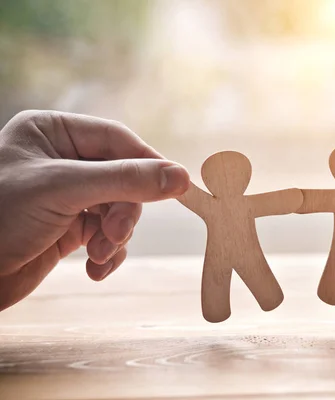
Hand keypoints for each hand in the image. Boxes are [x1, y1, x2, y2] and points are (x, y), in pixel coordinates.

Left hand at [0, 110, 189, 309]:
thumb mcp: (63, 190)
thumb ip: (125, 180)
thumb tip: (181, 177)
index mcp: (51, 133)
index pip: (117, 139)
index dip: (147, 163)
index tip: (176, 186)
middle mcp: (61, 161)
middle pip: (123, 178)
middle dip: (124, 210)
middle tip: (116, 235)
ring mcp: (65, 196)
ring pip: (118, 209)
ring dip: (116, 236)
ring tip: (99, 255)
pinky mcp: (66, 229)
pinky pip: (106, 235)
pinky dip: (109, 253)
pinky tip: (95, 269)